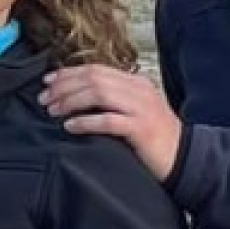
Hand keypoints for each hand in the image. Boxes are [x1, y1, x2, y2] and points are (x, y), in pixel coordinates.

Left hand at [41, 64, 182, 180]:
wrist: (186, 158)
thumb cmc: (153, 138)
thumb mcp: (133, 111)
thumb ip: (111, 101)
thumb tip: (74, 97)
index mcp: (135, 83)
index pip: (96, 70)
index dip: (69, 74)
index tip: (47, 82)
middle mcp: (139, 91)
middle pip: (94, 78)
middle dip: (64, 87)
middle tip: (44, 99)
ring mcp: (142, 108)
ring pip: (99, 94)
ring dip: (71, 101)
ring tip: (53, 111)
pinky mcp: (142, 129)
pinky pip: (109, 120)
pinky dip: (86, 121)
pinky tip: (70, 126)